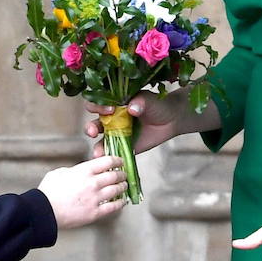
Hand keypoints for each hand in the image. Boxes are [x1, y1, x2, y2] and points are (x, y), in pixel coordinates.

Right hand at [37, 155, 126, 228]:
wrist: (45, 211)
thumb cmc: (49, 192)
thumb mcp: (60, 172)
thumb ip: (74, 170)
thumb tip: (79, 171)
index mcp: (84, 171)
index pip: (107, 161)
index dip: (117, 160)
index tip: (120, 161)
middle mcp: (93, 183)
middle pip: (115, 175)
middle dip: (121, 174)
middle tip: (123, 174)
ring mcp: (95, 198)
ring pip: (117, 190)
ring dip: (122, 186)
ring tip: (124, 185)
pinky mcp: (95, 212)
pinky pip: (113, 206)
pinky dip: (120, 203)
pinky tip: (122, 201)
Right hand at [82, 90, 215, 154]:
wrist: (170, 120)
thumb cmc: (157, 105)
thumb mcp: (149, 100)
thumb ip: (141, 102)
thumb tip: (132, 108)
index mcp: (113, 103)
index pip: (97, 103)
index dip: (98, 106)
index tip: (110, 109)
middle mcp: (110, 119)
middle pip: (93, 123)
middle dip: (90, 127)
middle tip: (94, 130)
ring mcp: (115, 134)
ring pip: (99, 140)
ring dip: (96, 146)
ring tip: (98, 152)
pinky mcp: (123, 146)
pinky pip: (112, 152)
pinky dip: (108, 156)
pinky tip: (107, 160)